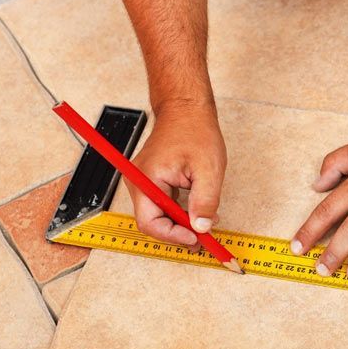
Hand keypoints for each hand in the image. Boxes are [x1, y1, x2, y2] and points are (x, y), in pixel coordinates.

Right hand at [127, 101, 225, 245]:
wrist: (187, 109)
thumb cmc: (195, 131)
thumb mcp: (208, 170)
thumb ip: (205, 202)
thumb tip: (201, 228)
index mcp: (147, 179)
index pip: (150, 223)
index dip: (173, 236)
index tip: (196, 239)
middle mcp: (138, 182)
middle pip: (153, 222)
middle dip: (178, 232)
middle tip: (204, 238)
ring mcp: (143, 181)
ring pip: (158, 215)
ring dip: (181, 223)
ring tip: (205, 223)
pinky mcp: (151, 180)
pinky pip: (161, 205)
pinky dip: (179, 212)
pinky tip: (197, 211)